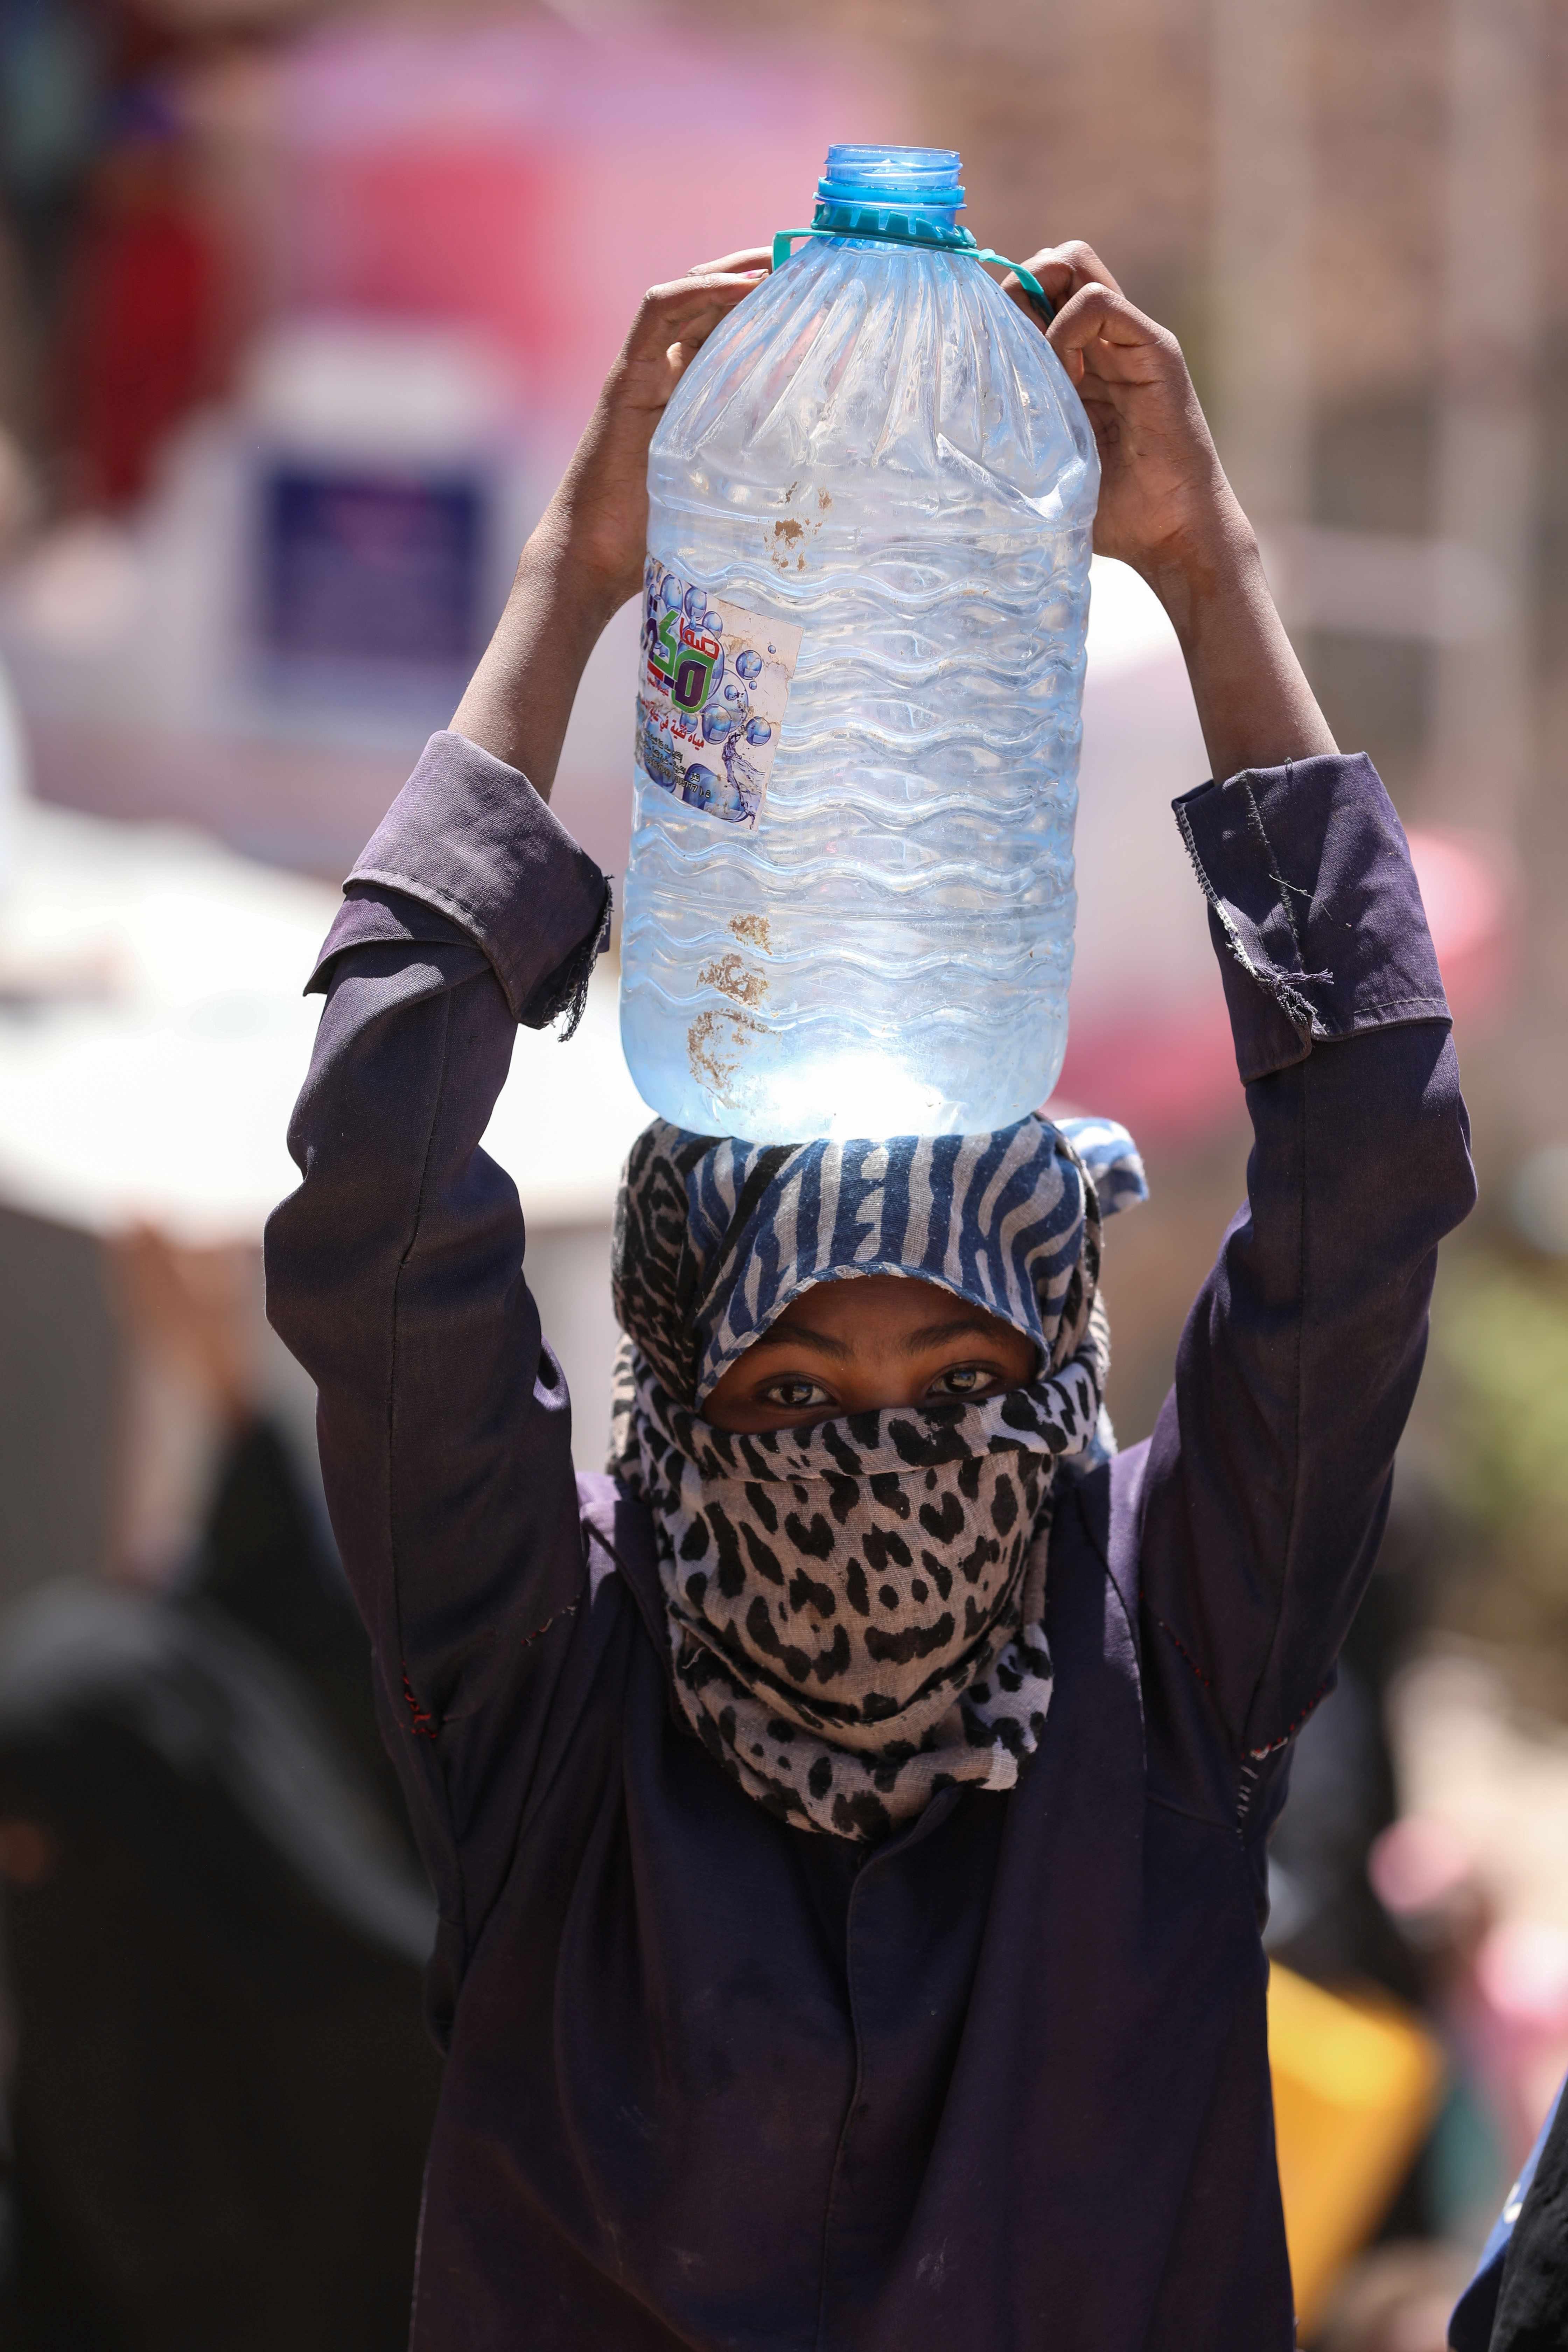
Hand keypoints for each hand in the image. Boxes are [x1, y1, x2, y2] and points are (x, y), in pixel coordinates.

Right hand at [453, 253, 767, 787]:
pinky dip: (700, 290)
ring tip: (779, 258)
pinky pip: (657, 313)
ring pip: (684, 296)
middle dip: (754, 273)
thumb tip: (822, 466)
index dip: (763, 303)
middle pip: (707, 302)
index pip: (723, 329)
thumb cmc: (654, 539)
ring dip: (732, 270)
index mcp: (683, 396)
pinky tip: (745, 285)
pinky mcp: (625, 381)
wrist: (593, 561)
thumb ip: (754, 463)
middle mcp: (659, 375)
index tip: (811, 290)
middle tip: (803, 257)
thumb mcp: (723, 487)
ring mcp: (639, 373)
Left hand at [1004, 240, 1335, 776]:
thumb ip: (1013, 431)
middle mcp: (1105, 341)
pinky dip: (1065, 330)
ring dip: (1038, 299)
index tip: (976, 349)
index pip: (1034, 295)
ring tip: (1031, 360)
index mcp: (1081, 364)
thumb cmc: (1112, 514)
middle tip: (1000, 343)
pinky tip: (1062, 379)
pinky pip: (1098, 302)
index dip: (1000, 307)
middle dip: (1014, 289)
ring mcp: (1131, 339)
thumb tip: (945, 425)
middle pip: (1052, 266)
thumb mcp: (1044, 463)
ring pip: (1073, 265)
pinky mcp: (1155, 349)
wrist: (1172, 536)